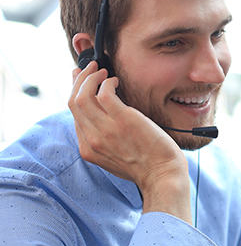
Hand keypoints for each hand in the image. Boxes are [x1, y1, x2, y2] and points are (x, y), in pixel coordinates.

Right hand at [68, 62, 191, 222]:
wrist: (162, 176)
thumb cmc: (146, 167)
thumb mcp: (114, 159)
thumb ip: (104, 141)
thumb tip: (103, 118)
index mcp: (88, 149)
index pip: (74, 115)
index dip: (75, 93)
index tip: (81, 81)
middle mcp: (92, 139)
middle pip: (74, 102)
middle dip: (79, 80)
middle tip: (90, 69)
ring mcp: (106, 130)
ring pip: (84, 95)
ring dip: (91, 78)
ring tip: (103, 71)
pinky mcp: (124, 120)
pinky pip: (104, 93)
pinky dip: (107, 82)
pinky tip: (115, 81)